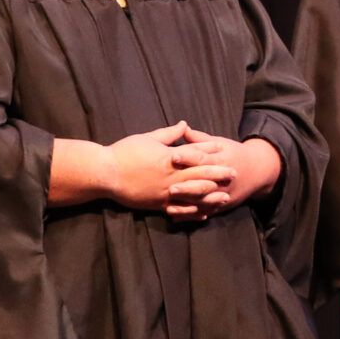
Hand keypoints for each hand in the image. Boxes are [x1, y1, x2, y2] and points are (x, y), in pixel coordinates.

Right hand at [105, 122, 233, 216]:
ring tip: (225, 196)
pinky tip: (204, 214)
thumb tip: (185, 124)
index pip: (195, 153)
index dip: (211, 151)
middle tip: (235, 173)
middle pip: (200, 174)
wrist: (104, 174)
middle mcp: (171, 175)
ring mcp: (165, 191)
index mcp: (169, 157)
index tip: (225, 149)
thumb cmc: (124, 152)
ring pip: (193, 195)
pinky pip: (179, 209)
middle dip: (218, 174)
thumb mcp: (147, 138)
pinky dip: (193, 212)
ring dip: (211, 195)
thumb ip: (169, 134)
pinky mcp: (158, 204)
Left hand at [167, 127, 283, 217]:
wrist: (258, 171)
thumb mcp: (221, 143)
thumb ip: (201, 139)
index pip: (203, 159)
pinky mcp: (222, 205)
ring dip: (187, 205)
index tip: (173, 156)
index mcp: (222, 160)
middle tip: (170, 187)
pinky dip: (190, 215)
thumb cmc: (235, 154)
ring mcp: (223, 194)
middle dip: (187, 187)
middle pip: (203, 184)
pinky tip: (174, 215)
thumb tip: (184, 128)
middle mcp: (223, 179)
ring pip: (203, 201)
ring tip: (169, 206)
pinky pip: (204, 211)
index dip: (188, 157)